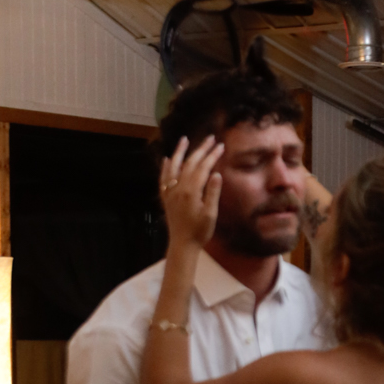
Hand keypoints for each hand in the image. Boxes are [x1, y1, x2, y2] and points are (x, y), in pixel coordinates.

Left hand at [159, 136, 222, 253]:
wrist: (182, 245)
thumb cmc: (200, 232)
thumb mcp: (211, 214)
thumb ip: (212, 193)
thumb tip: (216, 174)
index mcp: (191, 191)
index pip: (202, 168)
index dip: (212, 156)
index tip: (220, 146)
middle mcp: (178, 188)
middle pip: (189, 164)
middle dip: (200, 149)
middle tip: (210, 138)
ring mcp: (170, 192)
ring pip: (174, 167)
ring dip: (179, 152)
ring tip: (184, 139)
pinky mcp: (166, 197)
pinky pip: (163, 179)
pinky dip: (165, 167)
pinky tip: (167, 159)